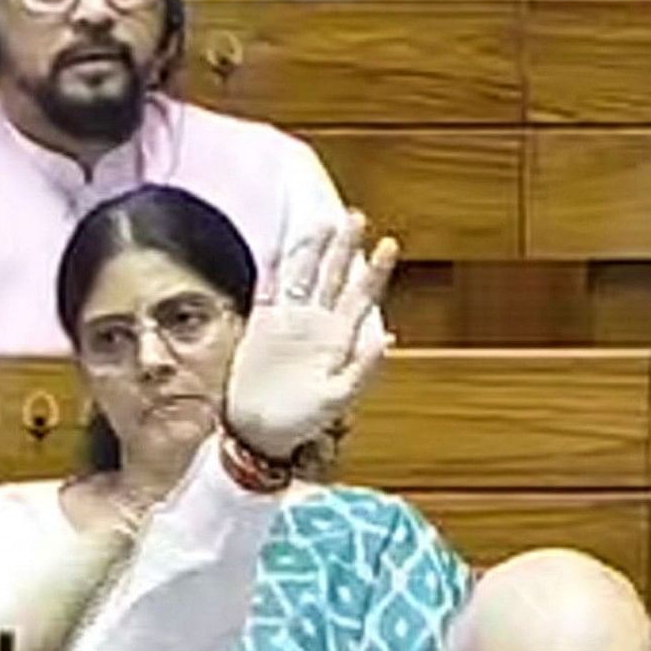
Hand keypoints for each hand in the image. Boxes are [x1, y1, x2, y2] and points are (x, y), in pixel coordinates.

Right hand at [221, 215, 398, 463]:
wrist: (259, 433)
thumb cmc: (302, 421)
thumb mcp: (339, 399)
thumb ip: (364, 369)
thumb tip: (390, 338)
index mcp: (340, 338)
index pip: (362, 296)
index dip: (376, 270)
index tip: (390, 243)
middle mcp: (318, 324)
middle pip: (334, 276)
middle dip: (345, 247)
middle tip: (355, 216)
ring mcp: (289, 323)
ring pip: (303, 277)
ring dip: (312, 251)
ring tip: (323, 222)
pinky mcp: (261, 328)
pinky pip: (267, 291)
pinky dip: (272, 269)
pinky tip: (277, 247)